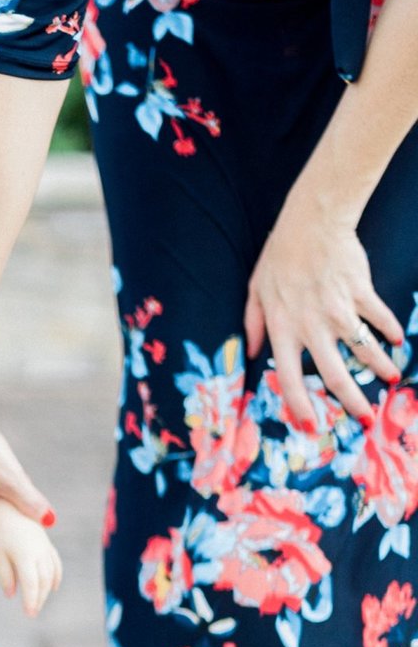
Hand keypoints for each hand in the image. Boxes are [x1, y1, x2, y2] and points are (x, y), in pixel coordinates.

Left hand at [0, 497, 62, 615]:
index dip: (32, 601)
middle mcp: (39, 552)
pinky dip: (55, 576)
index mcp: (25, 555)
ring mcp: (45, 547)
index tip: (29, 614)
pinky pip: (55, 563)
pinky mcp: (46, 543)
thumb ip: (5, 574)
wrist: (8, 503)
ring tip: (39, 602)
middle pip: (44, 582)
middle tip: (32, 612)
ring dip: (47, 590)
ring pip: (51, 573)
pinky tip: (52, 587)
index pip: (32, 584)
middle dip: (40, 598)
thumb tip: (11, 594)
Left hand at [245, 192, 402, 427]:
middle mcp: (312, 326)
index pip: (290, 377)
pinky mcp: (361, 293)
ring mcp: (339, 310)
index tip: (312, 425)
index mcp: (283, 329)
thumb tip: (251, 353)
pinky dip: (389, 331)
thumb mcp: (256, 291)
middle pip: (334, 374)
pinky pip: (379, 318)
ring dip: (379, 368)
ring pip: (363, 349)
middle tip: (365, 419)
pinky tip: (395, 342)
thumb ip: (253, 324)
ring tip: (389, 380)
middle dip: (351, 402)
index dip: (300, 405)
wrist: (312, 221)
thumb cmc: (279, 256)